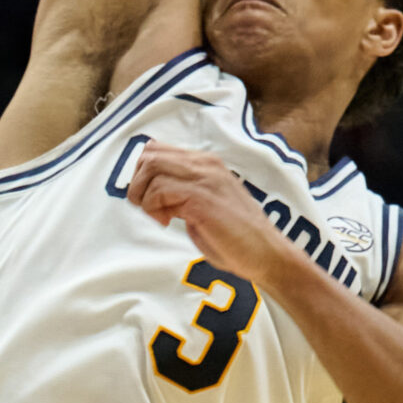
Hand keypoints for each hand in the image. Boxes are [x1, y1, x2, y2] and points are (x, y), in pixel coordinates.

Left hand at [126, 143, 294, 282]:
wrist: (266, 254)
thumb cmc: (235, 236)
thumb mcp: (204, 205)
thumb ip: (182, 192)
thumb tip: (151, 193)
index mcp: (207, 163)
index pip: (158, 149)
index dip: (142, 173)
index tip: (148, 198)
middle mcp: (205, 163)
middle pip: (149, 154)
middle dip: (137, 182)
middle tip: (146, 207)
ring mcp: (204, 178)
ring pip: (151, 168)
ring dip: (144, 196)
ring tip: (159, 216)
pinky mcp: (201, 197)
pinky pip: (159, 190)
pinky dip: (153, 208)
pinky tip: (167, 222)